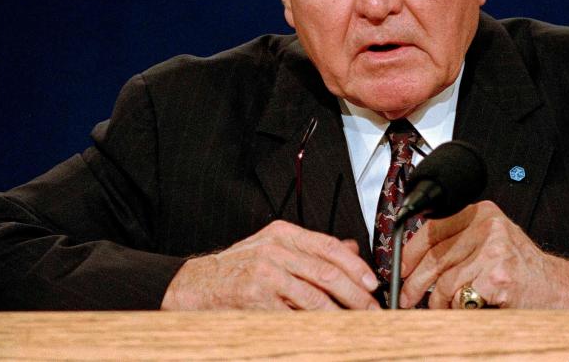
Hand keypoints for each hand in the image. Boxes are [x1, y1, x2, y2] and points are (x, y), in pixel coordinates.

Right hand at [161, 221, 380, 309]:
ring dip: (340, 315)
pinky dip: (313, 328)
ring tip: (355, 325)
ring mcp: (265, 275)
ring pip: (314, 298)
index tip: (372, 282)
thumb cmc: (238, 267)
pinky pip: (293, 318)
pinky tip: (327, 334)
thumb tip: (351, 249)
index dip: (355, 265)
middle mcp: (275, 251)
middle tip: (372, 309)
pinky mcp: (257, 300)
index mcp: (283, 234)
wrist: (196, 284)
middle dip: (355, 294)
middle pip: (326, 273)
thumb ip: (310, 249)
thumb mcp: (274, 248)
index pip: (328, 246)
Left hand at [399, 201, 568, 308]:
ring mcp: (494, 250)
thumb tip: (415, 260)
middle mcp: (488, 226)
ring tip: (442, 308)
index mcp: (482, 212)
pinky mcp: (497, 276)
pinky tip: (465, 308)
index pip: (433, 229)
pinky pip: (461, 297)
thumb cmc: (522, 268)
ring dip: (437, 302)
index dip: (410, 252)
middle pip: (435, 256)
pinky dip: (457, 309)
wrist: (558, 288)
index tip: (400, 269)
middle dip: (415, 282)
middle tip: (406, 297)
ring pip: (445, 281)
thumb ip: (460, 241)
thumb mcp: (491, 241)